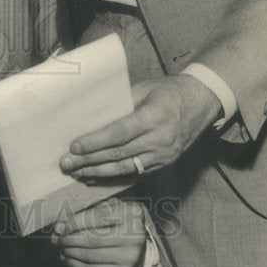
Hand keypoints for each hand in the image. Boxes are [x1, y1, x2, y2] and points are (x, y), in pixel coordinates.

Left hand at [51, 198, 146, 266]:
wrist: (140, 246)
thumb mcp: (108, 208)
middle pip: (92, 238)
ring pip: (90, 255)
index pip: (97, 217)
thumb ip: (85, 213)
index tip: (59, 227)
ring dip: (70, 252)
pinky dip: (76, 264)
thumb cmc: (117, 221)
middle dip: (69, 239)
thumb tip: (59, 227)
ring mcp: (130, 256)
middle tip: (55, 239)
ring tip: (60, 248)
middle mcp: (135, 235)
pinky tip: (67, 258)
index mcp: (131, 212)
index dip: (75, 222)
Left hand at [60, 74, 221, 179]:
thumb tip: (92, 113)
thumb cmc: (169, 91)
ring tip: (76, 173)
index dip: (96, 141)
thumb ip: (121, 102)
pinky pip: (135, 173)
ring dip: (97, 172)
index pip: (119, 133)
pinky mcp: (163, 164)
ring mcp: (162, 155)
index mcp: (153, 117)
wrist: (201, 103)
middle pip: (118, 153)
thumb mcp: (145, 88)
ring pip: (125, 168)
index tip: (74, 146)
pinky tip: (95, 178)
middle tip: (65, 163)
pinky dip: (113, 177)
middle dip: (89, 160)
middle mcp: (159, 140)